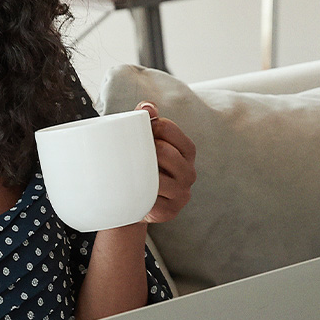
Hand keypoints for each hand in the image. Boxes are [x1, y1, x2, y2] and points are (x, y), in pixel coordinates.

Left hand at [135, 102, 194, 224]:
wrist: (131, 204)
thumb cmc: (140, 166)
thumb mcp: (143, 142)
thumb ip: (146, 120)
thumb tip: (147, 107)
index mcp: (187, 150)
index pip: (169, 129)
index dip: (150, 127)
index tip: (136, 131)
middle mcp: (189, 172)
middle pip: (164, 152)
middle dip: (145, 151)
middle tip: (129, 154)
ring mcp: (181, 194)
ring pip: (158, 179)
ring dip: (141, 175)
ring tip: (130, 174)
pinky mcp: (169, 212)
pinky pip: (152, 201)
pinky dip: (140, 197)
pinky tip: (134, 193)